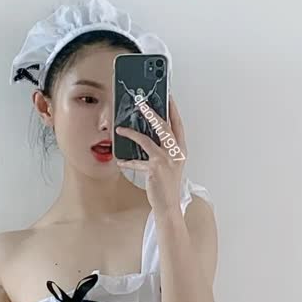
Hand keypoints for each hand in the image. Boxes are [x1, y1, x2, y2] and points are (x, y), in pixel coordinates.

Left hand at [115, 91, 187, 210]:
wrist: (169, 205)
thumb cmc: (168, 185)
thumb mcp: (171, 164)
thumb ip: (165, 150)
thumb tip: (150, 135)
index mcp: (181, 150)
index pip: (178, 125)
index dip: (173, 110)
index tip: (168, 97)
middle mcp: (176, 153)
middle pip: (163, 127)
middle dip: (151, 113)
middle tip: (141, 103)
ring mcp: (166, 160)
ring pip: (147, 139)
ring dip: (131, 133)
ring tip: (120, 129)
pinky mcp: (155, 168)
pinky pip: (137, 160)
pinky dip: (128, 161)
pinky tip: (121, 161)